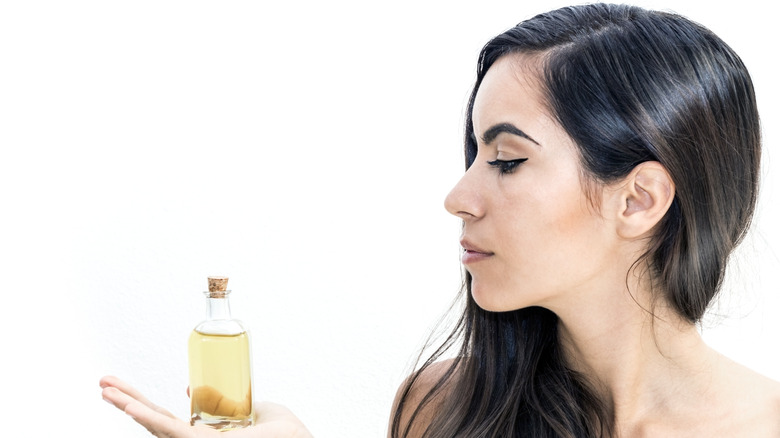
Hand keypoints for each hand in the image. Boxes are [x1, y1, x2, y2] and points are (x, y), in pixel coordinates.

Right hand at [100, 376, 312, 437]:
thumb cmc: (286, 434)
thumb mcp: (251, 410)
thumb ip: (223, 402)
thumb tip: (189, 390)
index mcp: (207, 436)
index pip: (167, 420)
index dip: (142, 404)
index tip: (120, 388)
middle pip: (156, 422)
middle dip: (127, 402)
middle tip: (103, 383)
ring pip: (158, 427)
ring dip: (131, 407)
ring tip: (106, 390)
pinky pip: (174, 433)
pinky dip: (150, 420)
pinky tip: (131, 408)